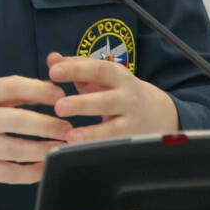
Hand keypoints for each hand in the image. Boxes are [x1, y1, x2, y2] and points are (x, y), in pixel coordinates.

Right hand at [0, 75, 70, 194]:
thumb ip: (10, 94)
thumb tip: (48, 88)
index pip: (11, 86)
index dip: (38, 89)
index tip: (59, 95)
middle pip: (18, 120)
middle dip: (48, 125)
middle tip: (68, 128)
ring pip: (15, 150)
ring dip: (43, 150)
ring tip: (62, 148)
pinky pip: (7, 173)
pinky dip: (28, 173)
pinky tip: (42, 168)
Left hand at [46, 52, 179, 142]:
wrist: (157, 112)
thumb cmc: (117, 90)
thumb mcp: (101, 74)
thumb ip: (75, 65)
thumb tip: (52, 58)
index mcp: (118, 76)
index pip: (97, 70)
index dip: (76, 70)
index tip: (54, 72)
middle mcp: (127, 98)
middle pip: (106, 100)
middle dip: (83, 104)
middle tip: (59, 106)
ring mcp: (130, 121)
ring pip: (113, 128)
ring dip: (91, 133)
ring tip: (70, 136)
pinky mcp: (130, 142)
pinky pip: (113, 146)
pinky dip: (97, 149)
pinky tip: (79, 151)